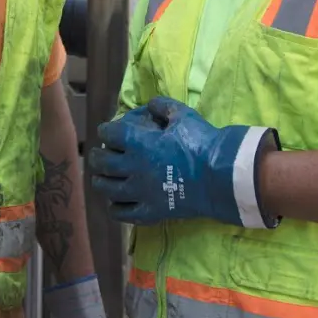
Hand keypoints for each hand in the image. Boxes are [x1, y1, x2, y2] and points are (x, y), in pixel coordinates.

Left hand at [89, 96, 278, 227]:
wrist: (220, 176)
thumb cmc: (202, 142)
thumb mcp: (183, 115)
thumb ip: (163, 106)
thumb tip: (150, 105)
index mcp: (139, 143)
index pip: (109, 134)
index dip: (105, 131)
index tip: (106, 131)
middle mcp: (134, 168)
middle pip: (102, 163)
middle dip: (96, 157)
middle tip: (97, 155)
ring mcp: (140, 193)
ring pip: (108, 189)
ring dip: (101, 181)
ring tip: (101, 178)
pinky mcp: (150, 212)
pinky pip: (122, 213)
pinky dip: (114, 207)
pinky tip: (115, 202)